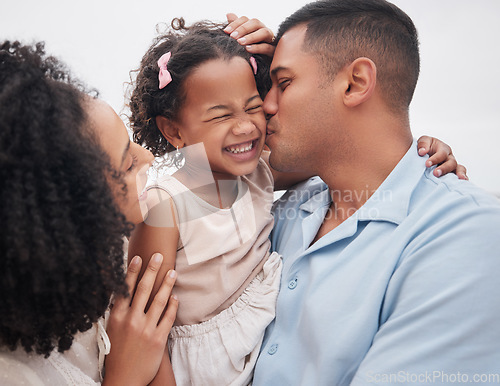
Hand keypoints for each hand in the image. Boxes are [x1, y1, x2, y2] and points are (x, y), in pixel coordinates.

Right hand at [103, 254, 177, 385]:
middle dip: (152, 270)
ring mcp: (146, 329)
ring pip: (159, 300)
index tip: (138, 257)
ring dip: (166, 284)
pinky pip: (168, 317)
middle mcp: (131, 320)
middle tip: (159, 255)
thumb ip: (118, 312)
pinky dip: (173, 305)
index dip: (132, 272)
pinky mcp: (158, 339)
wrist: (124, 379)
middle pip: (143, 289)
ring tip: (172, 272)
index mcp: (117, 317)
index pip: (125, 289)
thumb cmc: (116, 354)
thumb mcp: (111, 330)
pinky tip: (176, 296)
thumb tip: (123, 292)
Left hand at [224, 13, 275, 56]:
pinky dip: (257, 48)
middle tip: (232, 37)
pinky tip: (248, 49)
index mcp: (254, 27)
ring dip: (251, 36)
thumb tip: (229, 14)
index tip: (226, 31)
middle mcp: (263, 30)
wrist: (261, 66)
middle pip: (255, 23)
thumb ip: (236, 28)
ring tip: (240, 42)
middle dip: (243, 29)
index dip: (235, 23)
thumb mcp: (241, 40)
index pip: (245, 19)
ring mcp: (270, 40)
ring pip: (264, 33)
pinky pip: (267, 47)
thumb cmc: (250, 51)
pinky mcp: (273, 51)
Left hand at [417, 135, 467, 179]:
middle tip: (436, 173)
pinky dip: (462, 179)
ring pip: (459, 169)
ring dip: (458, 174)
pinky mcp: (452, 174)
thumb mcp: (423, 141)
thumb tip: (422, 152)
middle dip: (444, 168)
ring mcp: (452, 166)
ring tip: (459, 179)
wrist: (423, 155)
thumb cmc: (424, 147)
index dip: (435, 159)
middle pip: (451, 162)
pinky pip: (460, 176)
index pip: (442, 153)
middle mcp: (449, 157)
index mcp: (443, 148)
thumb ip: (423, 144)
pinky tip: (461, 184)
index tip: (427, 164)